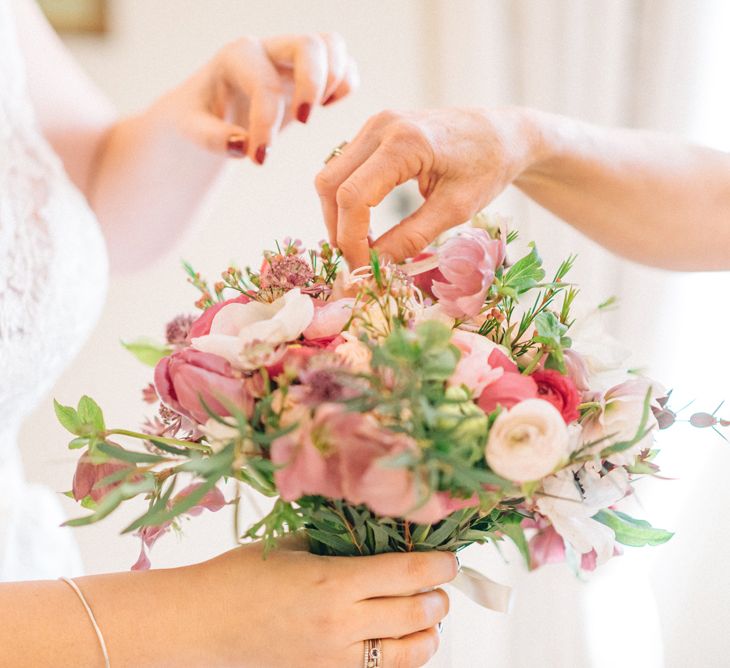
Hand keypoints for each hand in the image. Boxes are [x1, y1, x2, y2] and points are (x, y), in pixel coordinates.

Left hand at [156, 33, 357, 163]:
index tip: (259, 160)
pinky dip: (345, 85)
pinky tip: (327, 107)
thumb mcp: (191, 129)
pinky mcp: (310, 72)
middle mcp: (269, 49)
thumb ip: (213, 138)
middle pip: (309, 46)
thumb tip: (242, 146)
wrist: (205, 109)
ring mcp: (292, 58)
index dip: (265, 125)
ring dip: (335, 80)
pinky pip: (343, 65)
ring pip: (331, 46)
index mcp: (237, 57)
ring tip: (318, 111)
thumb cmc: (197, 117)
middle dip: (313, 85)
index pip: (264, 85)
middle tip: (302, 122)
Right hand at [194, 540, 455, 666]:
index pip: (407, 572)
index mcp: (334, 580)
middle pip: (415, 613)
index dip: (438, 565)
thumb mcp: (292, 547)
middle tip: (441, 588)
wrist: (201, 622)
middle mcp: (341, 622)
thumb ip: (335, 545)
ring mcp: (334, 657)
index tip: (449, 560)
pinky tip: (398, 644)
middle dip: (438, 599)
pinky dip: (398, 658)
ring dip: (427, 634)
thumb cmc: (239, 577)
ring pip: (406, 653)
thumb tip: (372, 540)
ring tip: (428, 620)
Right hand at [315, 107, 539, 266]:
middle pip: (330, 185)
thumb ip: (412, 237)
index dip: (351, 239)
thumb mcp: (455, 209)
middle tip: (359, 262)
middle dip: (338, 229)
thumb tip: (376, 266)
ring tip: (364, 247)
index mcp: (405, 142)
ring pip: (330, 177)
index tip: (364, 269)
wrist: (503, 133)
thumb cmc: (489, 167)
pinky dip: (347, 201)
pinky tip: (367, 225)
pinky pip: (344, 170)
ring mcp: (374, 125)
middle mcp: (381, 126)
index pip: (353, 197)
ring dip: (339, 216)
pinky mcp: (374, 132)